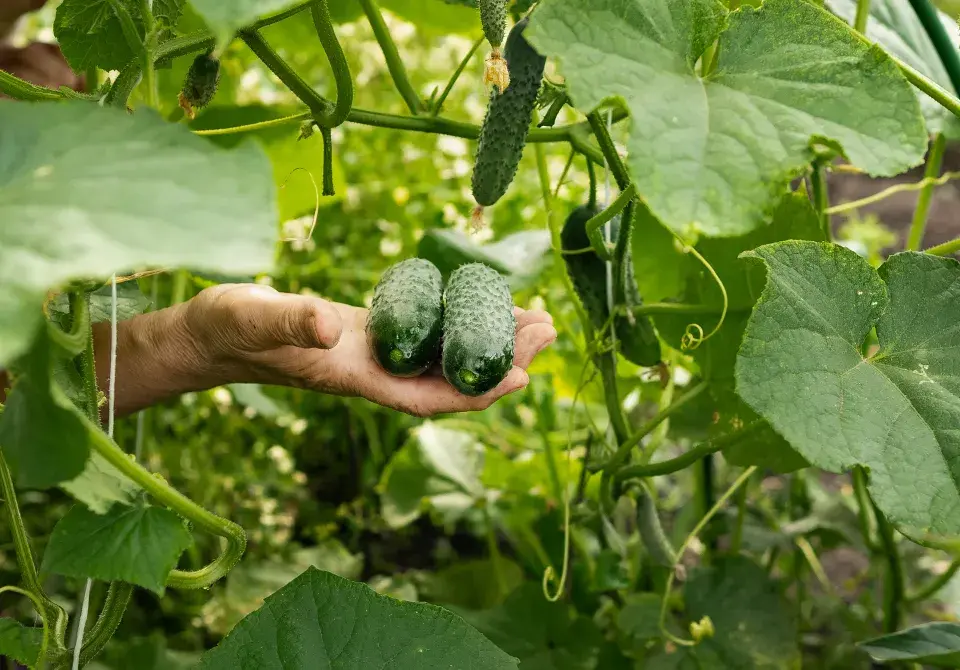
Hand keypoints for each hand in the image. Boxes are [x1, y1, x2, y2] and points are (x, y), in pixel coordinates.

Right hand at [183, 283, 556, 416]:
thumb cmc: (228, 329)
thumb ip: (291, 322)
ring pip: (442, 356)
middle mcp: (373, 372)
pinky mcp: (369, 332)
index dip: (478, 391)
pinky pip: (424, 334)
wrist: (210, 332)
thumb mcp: (256, 319)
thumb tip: (331, 327)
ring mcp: (373, 354)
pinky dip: (456, 322)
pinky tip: (479, 303)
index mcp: (355, 376)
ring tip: (533, 317)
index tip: (525, 374)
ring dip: (487, 340)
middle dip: (501, 361)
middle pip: (449, 377)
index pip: (430, 397)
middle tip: (548, 328)